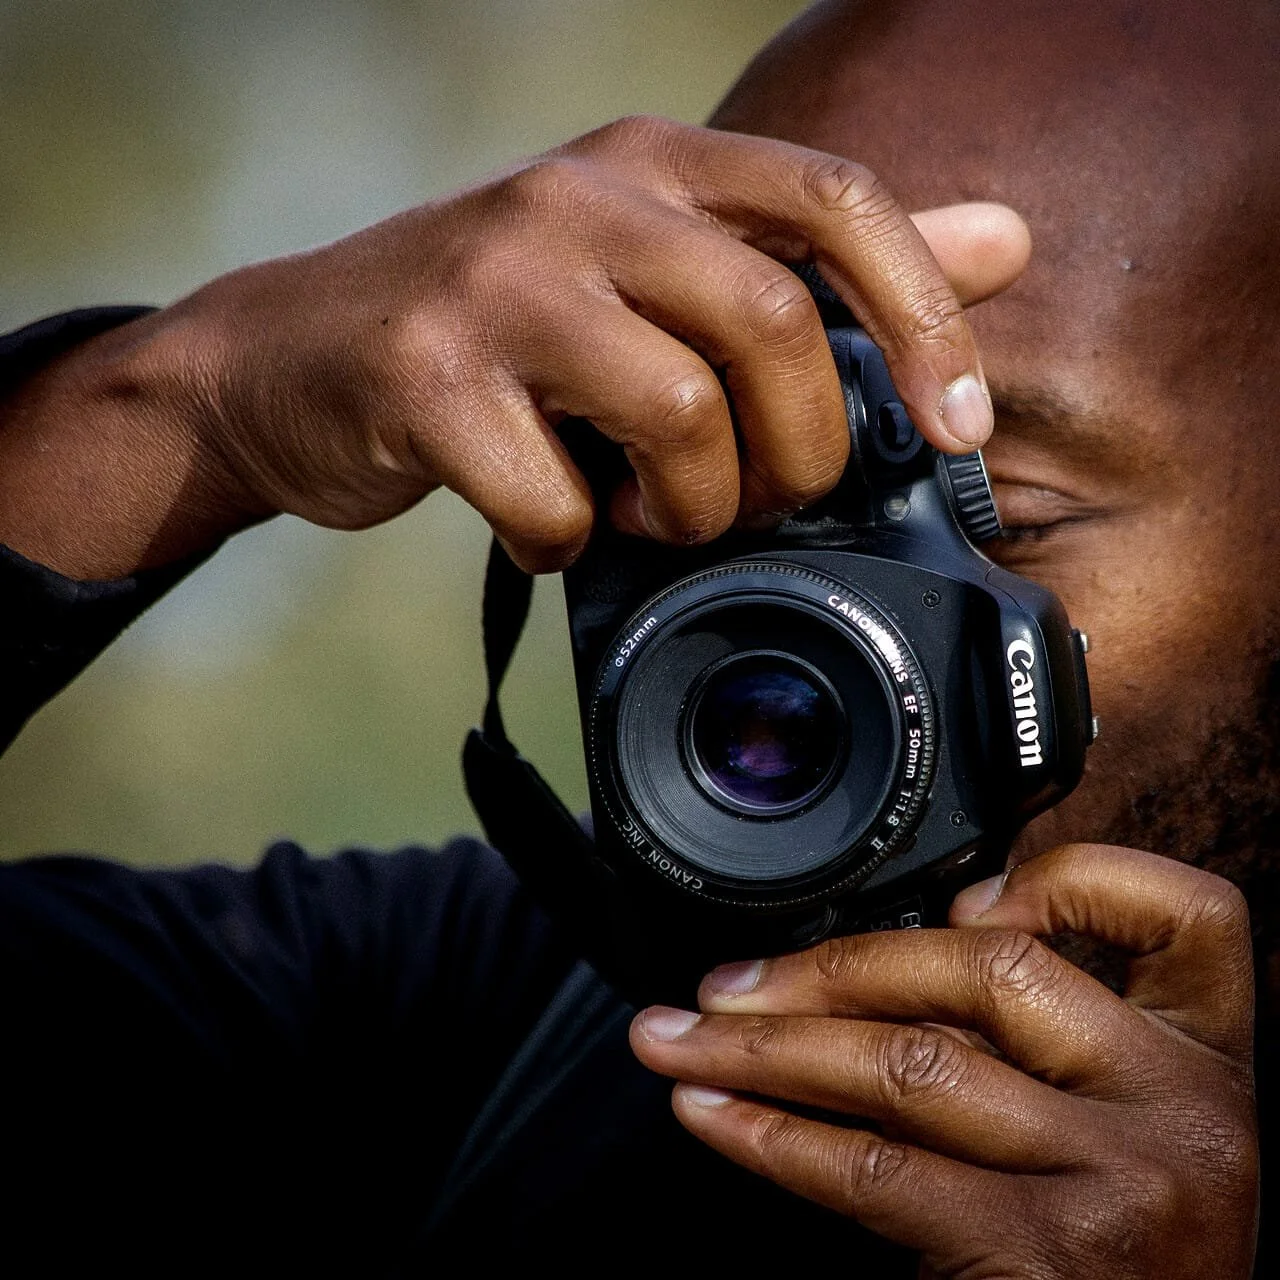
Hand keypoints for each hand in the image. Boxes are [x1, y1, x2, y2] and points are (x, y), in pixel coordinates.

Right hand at [0, 115, 1028, 577]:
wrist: (287, 358)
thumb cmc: (495, 330)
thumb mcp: (650, 268)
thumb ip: (818, 260)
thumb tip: (1003, 238)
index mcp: (652, 165)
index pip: (837, 202)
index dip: (926, 318)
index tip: (959, 426)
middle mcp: (578, 198)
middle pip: (770, 327)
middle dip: (795, 452)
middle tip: (758, 501)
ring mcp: (494, 283)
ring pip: (677, 414)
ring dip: (687, 506)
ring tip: (645, 517)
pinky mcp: (423, 378)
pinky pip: (553, 499)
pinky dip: (566, 543)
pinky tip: (546, 527)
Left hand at [629, 845, 1258, 1278]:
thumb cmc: (1119, 1249)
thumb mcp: (1120, 1122)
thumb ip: (1043, 1037)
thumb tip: (900, 947)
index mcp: (1203, 1055)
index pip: (1189, 909)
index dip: (1075, 878)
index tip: (958, 896)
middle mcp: (1180, 1107)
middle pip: (994, 969)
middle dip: (829, 969)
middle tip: (727, 982)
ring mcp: (1120, 1181)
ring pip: (911, 1064)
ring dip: (768, 1048)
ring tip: (680, 1039)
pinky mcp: (1044, 1253)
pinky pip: (877, 1168)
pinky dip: (774, 1134)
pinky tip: (715, 1113)